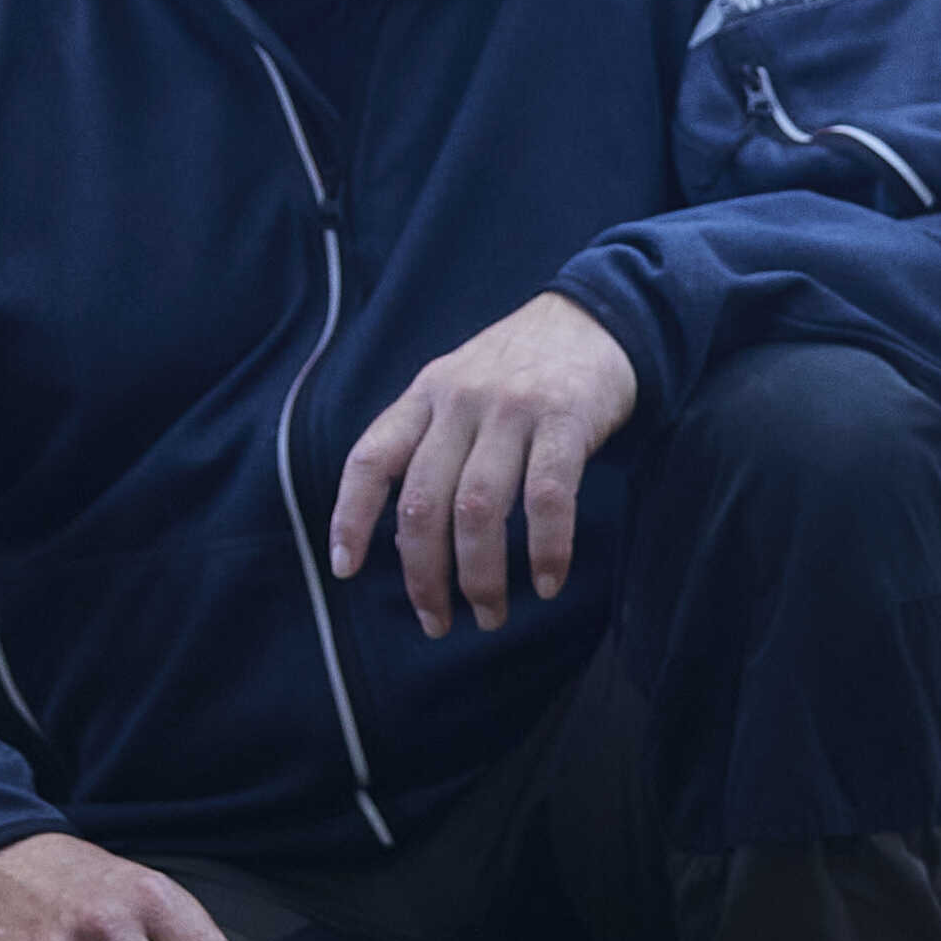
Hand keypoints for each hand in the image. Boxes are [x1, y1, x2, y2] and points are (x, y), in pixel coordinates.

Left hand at [327, 290, 639, 637]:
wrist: (596, 318)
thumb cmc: (520, 371)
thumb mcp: (457, 388)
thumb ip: (430, 447)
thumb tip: (410, 541)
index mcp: (424, 395)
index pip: (370, 458)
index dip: (351, 516)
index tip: (345, 568)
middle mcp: (459, 400)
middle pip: (424, 502)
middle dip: (424, 575)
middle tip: (437, 622)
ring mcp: (513, 409)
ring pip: (478, 508)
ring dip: (481, 575)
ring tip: (489, 615)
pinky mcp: (567, 420)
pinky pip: (548, 498)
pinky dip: (546, 549)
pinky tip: (545, 582)